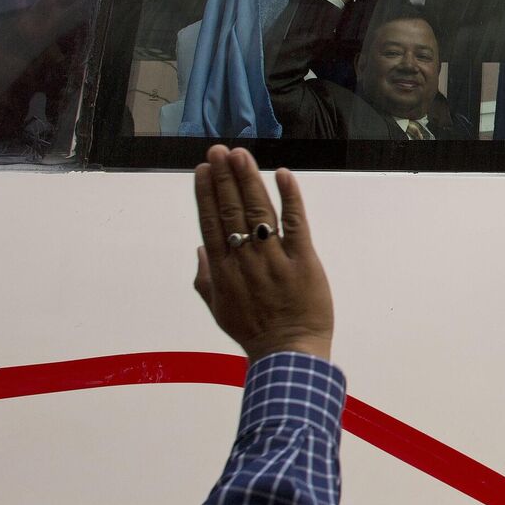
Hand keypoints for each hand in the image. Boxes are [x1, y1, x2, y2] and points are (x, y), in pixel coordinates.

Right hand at [193, 145, 333, 360]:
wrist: (288, 353)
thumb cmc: (254, 332)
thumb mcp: (219, 309)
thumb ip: (205, 278)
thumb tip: (201, 249)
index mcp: (222, 270)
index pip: (210, 223)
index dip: (205, 194)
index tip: (202, 169)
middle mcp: (245, 260)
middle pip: (231, 211)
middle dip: (223, 178)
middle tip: (218, 151)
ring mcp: (274, 259)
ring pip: (259, 212)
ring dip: (249, 180)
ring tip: (240, 155)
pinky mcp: (303, 261)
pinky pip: (296, 224)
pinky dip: (290, 198)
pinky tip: (283, 175)